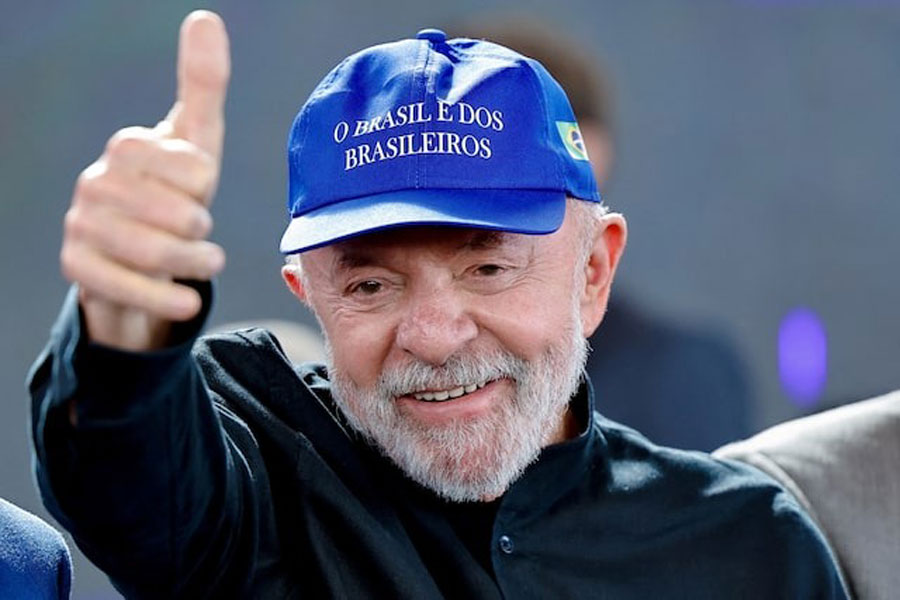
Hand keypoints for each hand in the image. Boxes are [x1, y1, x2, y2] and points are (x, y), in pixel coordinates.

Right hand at [60, 11, 229, 350]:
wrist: (139, 254)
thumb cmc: (174, 190)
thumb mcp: (196, 142)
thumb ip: (203, 85)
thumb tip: (205, 18)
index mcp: (127, 148)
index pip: (193, 168)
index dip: (207, 183)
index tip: (199, 188)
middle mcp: (95, 183)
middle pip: (180, 216)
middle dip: (203, 230)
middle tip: (200, 232)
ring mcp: (82, 227)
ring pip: (158, 253)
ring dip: (197, 265)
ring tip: (206, 262)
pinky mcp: (78, 269)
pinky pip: (129, 288)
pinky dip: (167, 299)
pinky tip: (188, 299)